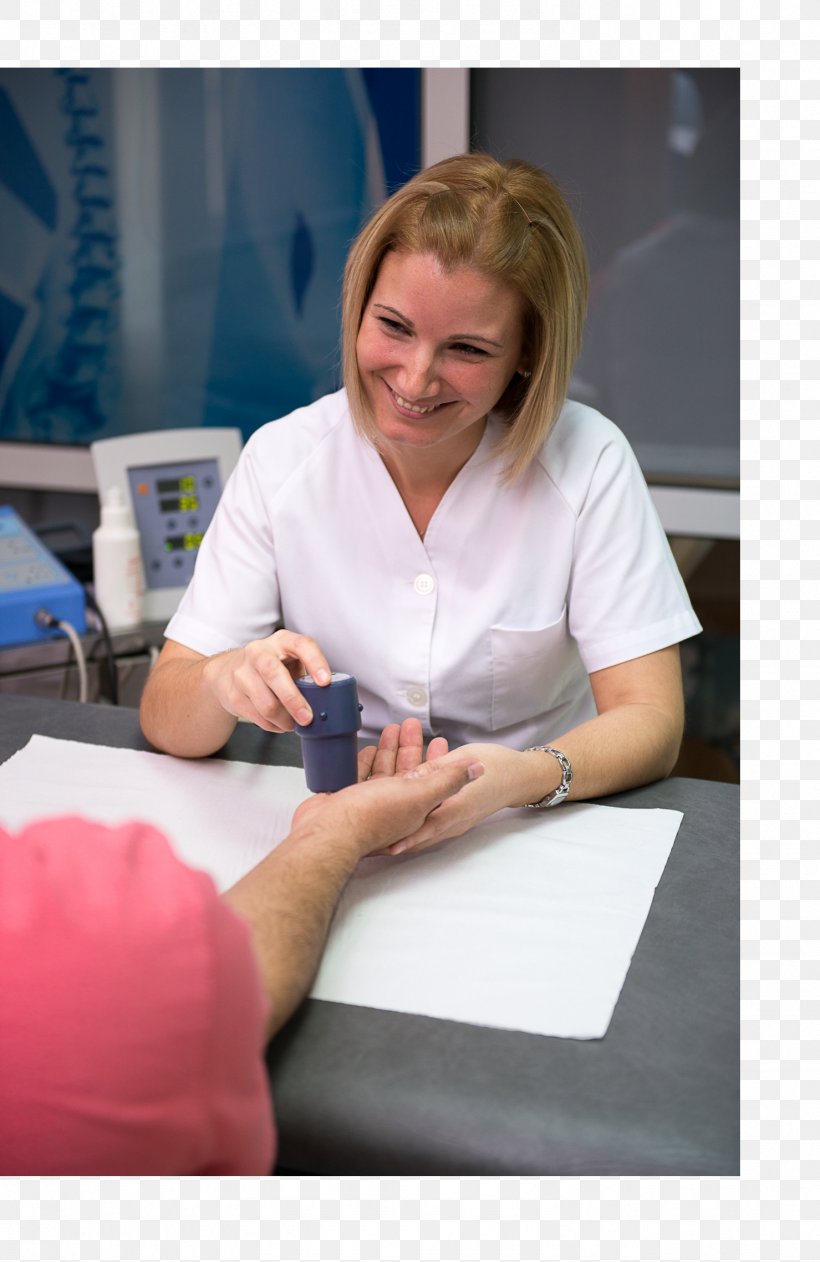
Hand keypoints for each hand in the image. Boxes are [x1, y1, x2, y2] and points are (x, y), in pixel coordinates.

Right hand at [202, 629, 331, 731]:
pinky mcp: (233, 694)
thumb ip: (306, 676)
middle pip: (274, 674)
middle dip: (294, 700)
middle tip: (307, 718)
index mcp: (281, 641)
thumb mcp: (290, 662)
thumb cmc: (271, 666)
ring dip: (284, 720)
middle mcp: (258, 652)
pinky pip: (257, 716)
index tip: (325, 682)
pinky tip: (278, 723)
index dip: (315, 662)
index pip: (301, 645)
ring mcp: (242, 673)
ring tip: (293, 724)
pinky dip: (272, 725)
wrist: (228, 670)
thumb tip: (327, 702)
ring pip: (266, 703)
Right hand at [293, 717, 448, 831]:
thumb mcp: (418, 795)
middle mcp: (393, 808)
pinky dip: (365, 762)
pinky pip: (360, 777)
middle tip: (411, 725)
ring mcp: (369, 805)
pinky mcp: (348, 800)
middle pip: (406, 773)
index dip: (438, 759)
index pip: (432, 781)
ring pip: (384, 772)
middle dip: (411, 747)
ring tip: (391, 728)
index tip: (440, 740)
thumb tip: (478, 769)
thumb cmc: (371, 816)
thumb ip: (448, 780)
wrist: (327, 832)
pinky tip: (367, 749)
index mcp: (415, 809)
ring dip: (389, 750)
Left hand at [376, 742, 559, 856]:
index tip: (386, 847)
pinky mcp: (457, 822)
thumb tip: (411, 777)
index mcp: (457, 805)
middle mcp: (456, 821)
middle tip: (374, 850)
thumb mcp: (464, 757)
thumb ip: (436, 768)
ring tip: (381, 844)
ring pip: (425, 835)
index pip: (426, 825)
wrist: (521, 778)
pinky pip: (433, 830)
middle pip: (421, 836)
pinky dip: (416, 832)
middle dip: (398, 843)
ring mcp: (457, 825)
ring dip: (405, 839)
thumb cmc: (495, 763)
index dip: (405, 837)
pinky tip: (401, 829)